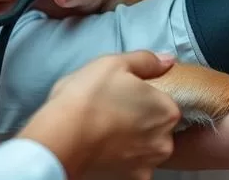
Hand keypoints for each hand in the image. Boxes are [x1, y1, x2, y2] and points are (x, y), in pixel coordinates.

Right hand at [18, 51, 181, 179]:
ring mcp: (147, 164)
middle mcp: (164, 141)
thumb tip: (168, 60)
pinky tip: (102, 149)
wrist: (60, 137)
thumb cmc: (88, 96)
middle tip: (112, 112)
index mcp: (167, 110)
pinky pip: (130, 167)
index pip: (163, 103)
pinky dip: (119, 160)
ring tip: (105, 132)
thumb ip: (147, 61)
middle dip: (140, 122)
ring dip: (131, 143)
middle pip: (157, 128)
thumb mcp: (115, 63)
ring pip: (144, 149)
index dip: (143, 98)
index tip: (123, 97)